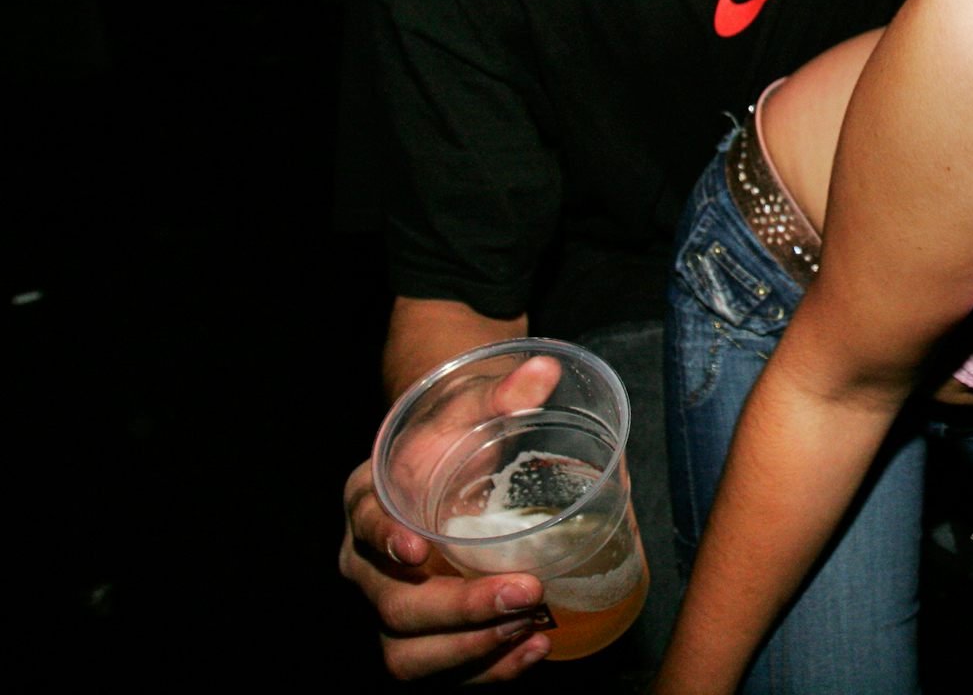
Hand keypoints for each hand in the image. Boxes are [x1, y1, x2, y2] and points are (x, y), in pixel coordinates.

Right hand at [339, 355, 565, 679]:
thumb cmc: (453, 436)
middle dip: (457, 608)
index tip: (418, 550)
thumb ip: (504, 390)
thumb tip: (544, 372)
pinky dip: (485, 671)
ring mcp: (393, 606)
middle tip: (524, 591)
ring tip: (530, 629)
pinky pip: (441, 672)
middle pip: (393, 605)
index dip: (384, 541)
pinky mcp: (426, 636)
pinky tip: (531, 651)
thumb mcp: (472, 405)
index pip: (363, 524)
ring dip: (470, 652)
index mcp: (368, 499)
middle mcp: (368, 562)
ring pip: (408, 653)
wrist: (453, 463)